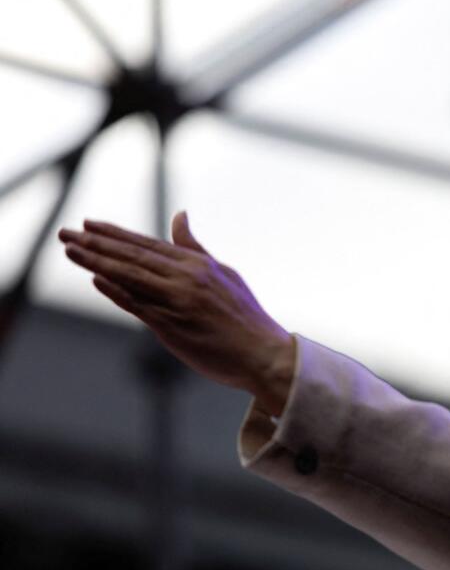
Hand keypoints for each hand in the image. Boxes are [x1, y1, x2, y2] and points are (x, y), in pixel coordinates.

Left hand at [58, 212, 295, 415]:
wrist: (264, 354)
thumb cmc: (246, 317)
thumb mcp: (224, 273)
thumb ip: (195, 248)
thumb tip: (180, 216)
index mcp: (198, 265)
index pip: (148, 245)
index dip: (116, 234)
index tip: (89, 225)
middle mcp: (186, 279)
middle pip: (133, 257)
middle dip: (96, 243)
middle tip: (66, 233)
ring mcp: (178, 302)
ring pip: (131, 277)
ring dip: (97, 262)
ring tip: (71, 250)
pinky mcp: (173, 327)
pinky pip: (139, 306)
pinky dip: (117, 291)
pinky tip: (96, 280)